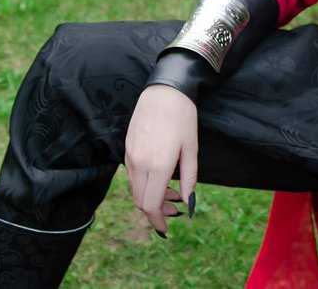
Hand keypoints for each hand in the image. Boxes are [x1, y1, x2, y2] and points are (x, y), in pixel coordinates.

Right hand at [124, 83, 197, 237]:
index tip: (166, 227)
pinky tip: (158, 176)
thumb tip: (189, 202)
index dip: (158, 220)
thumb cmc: (182, 117)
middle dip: (155, 210)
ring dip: (149, 196)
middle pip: (140, 201)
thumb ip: (189, 178)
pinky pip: (131, 175)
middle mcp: (139, 163)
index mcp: (158, 165)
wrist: (164, 91)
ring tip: (170, 191)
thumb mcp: (191, 148)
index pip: (150, 205)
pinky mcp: (126, 148)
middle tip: (174, 207)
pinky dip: (143, 183)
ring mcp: (130, 156)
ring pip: (134, 189)